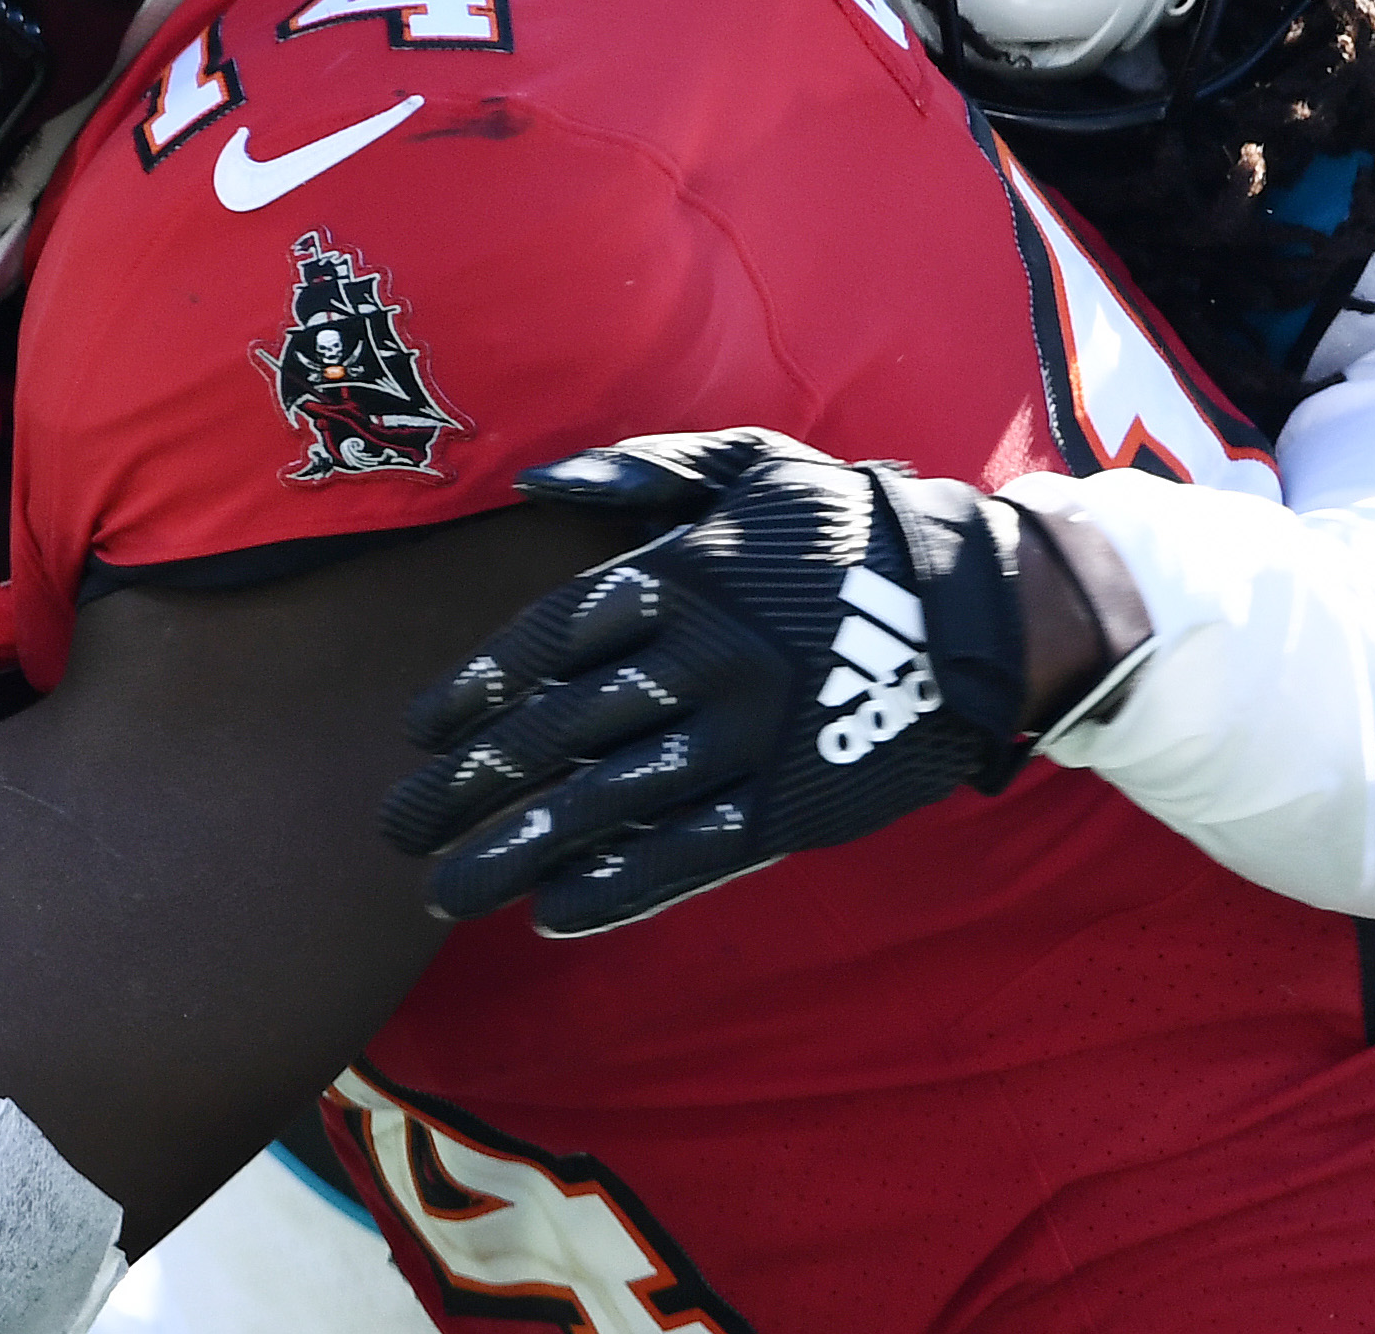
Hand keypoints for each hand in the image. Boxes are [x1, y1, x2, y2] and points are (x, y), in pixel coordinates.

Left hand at [380, 430, 1037, 935]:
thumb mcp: (748, 463)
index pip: (546, 641)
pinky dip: (620, 887)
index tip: (420, 732)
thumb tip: (538, 483)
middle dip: (468, 785)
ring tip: (448, 891)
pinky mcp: (790, 803)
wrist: (975, 605)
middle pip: (556, 731)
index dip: (474, 690)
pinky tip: (555, 911)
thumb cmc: (844, 527)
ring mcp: (745, 740)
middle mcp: (700, 661)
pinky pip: (691, 854)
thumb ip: (640, 471)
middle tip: (399, 826)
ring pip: (608, 803)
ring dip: (518, 852)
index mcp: (680, 576)